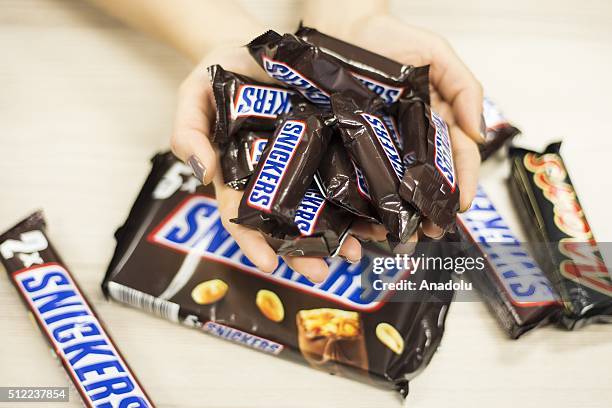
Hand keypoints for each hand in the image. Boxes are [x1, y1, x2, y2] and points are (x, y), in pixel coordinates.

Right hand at [170, 46, 384, 282]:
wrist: (255, 49)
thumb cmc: (218, 73)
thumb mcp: (193, 96)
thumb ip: (188, 132)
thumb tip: (201, 171)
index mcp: (238, 173)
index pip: (241, 214)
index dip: (252, 241)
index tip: (268, 264)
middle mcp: (272, 177)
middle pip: (285, 222)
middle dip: (303, 250)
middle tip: (324, 270)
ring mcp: (302, 164)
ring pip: (320, 207)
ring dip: (339, 233)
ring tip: (359, 250)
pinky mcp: (329, 146)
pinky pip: (344, 176)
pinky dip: (359, 198)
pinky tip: (376, 215)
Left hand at [343, 15, 482, 230]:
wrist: (341, 28)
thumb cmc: (391, 38)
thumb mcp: (437, 55)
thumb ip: (464, 88)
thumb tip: (479, 136)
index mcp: (434, 122)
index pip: (456, 158)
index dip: (461, 183)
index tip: (459, 206)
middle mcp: (408, 140)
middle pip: (425, 180)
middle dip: (431, 209)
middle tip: (429, 231)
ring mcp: (378, 145)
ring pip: (393, 186)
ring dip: (399, 213)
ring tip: (398, 232)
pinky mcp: (349, 145)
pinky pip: (358, 176)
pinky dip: (363, 200)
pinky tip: (365, 218)